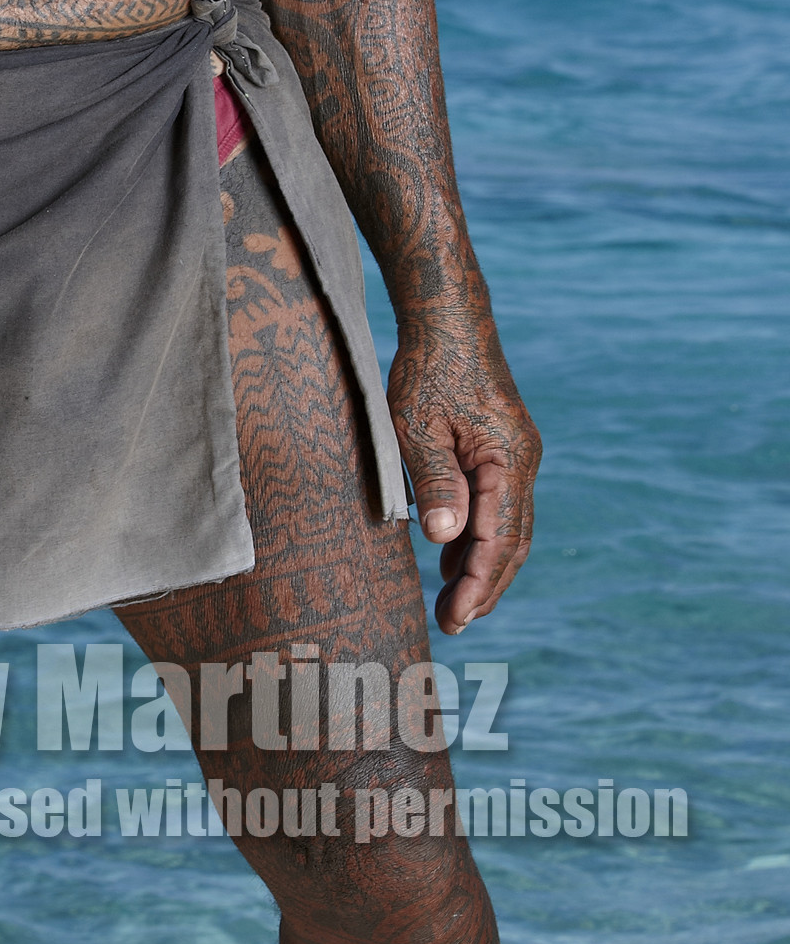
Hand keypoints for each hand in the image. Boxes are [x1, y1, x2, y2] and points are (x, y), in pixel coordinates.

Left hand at [388, 315, 539, 635]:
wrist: (448, 319)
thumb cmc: (429, 369)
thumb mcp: (418, 426)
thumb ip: (434, 482)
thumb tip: (442, 540)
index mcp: (509, 461)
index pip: (500, 539)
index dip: (480, 585)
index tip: (455, 620)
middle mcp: (523, 462)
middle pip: (514, 542)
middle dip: (487, 587)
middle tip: (454, 624)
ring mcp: (517, 455)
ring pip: (509, 526)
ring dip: (484, 566)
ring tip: (453, 601)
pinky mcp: (503, 448)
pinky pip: (498, 504)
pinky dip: (480, 536)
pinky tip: (453, 554)